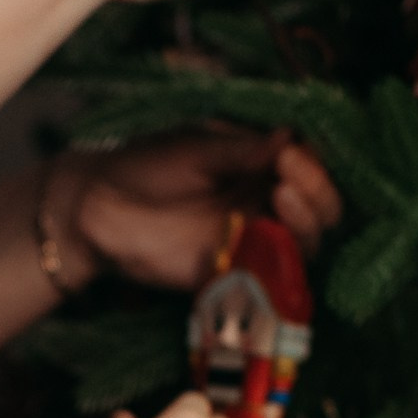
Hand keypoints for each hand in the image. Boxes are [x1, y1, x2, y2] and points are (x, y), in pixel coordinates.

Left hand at [53, 129, 341, 291]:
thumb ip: (241, 151)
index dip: (313, 164)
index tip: (291, 154)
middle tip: (289, 178)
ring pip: (304, 243)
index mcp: (260, 167)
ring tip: (281, 197)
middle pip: (319, 209)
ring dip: (305, 222)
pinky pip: (271, 278)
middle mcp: (264, 203)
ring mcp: (252, 240)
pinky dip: (282, 264)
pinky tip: (269, 239)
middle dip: (317, 193)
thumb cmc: (144, 168)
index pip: (310, 168)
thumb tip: (290, 138)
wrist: (98, 210)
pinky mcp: (234, 274)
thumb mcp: (195, 149)